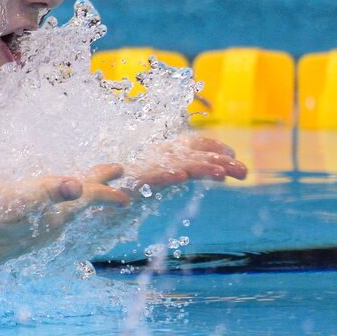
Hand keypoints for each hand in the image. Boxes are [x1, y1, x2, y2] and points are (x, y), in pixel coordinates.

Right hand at [0, 164, 133, 269]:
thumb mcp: (12, 200)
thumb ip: (45, 190)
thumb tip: (77, 185)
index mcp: (52, 214)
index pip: (87, 196)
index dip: (105, 184)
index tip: (122, 171)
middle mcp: (49, 226)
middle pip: (81, 204)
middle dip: (99, 189)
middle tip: (116, 174)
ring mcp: (36, 232)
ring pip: (68, 211)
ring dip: (82, 196)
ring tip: (90, 186)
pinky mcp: (22, 235)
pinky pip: (53, 215)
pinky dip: (62, 202)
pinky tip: (54, 203)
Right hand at [118, 133, 246, 196]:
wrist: (92, 192)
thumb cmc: (120, 186)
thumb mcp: (154, 177)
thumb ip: (178, 173)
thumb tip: (213, 174)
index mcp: (161, 152)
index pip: (191, 143)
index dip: (213, 146)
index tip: (232, 153)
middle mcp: (155, 155)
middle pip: (193, 154)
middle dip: (220, 160)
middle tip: (244, 172)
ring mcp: (145, 167)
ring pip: (180, 164)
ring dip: (204, 167)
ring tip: (225, 173)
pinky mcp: (134, 181)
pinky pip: (154, 176)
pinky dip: (168, 174)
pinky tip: (182, 176)